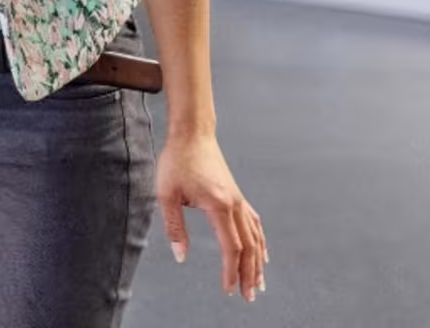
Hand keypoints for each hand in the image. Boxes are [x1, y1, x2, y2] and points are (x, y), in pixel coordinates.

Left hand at [157, 131, 266, 303]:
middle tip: (249, 296)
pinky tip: (263, 253)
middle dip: (249, 274)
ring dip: (258, 262)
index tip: (228, 290)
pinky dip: (260, 241)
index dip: (231, 271)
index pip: (231, 247)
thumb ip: (174, 227)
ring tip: (259, 283)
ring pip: (255, 237)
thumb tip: (181, 256)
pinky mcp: (237, 195)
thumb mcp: (167, 194)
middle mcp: (235, 204)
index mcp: (219, 206)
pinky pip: (254, 223)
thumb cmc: (177, 160)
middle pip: (249, 247)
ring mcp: (239, 199)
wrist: (192, 133)